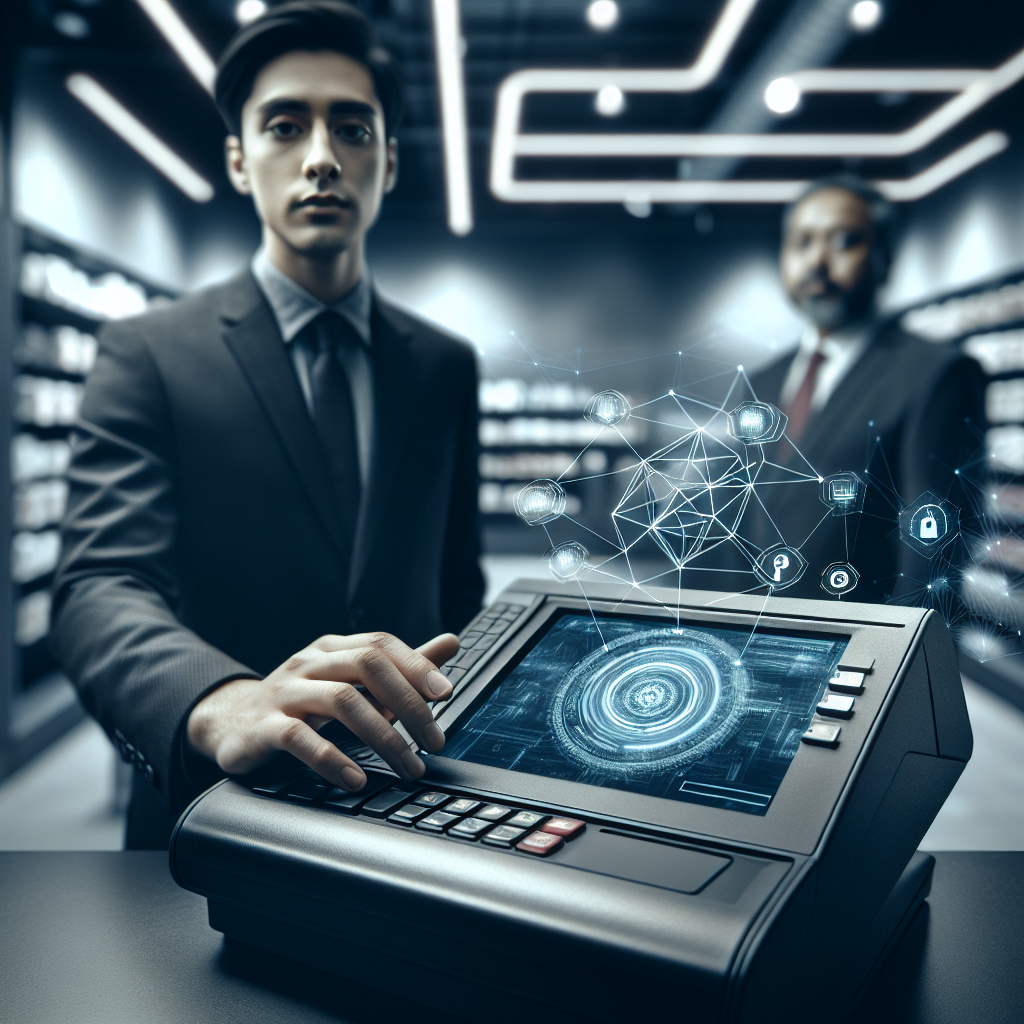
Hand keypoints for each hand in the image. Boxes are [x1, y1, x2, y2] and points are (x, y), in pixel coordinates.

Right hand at [186, 631, 459, 791]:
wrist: (231, 722)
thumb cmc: (302, 701)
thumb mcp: (351, 680)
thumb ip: (401, 667)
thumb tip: (452, 642)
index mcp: (333, 648)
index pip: (381, 644)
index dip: (416, 666)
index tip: (446, 694)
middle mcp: (309, 663)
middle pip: (367, 666)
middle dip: (408, 704)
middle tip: (434, 741)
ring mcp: (284, 692)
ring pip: (341, 701)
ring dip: (382, 736)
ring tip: (406, 765)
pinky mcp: (263, 727)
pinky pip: (301, 738)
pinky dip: (333, 759)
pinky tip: (355, 778)